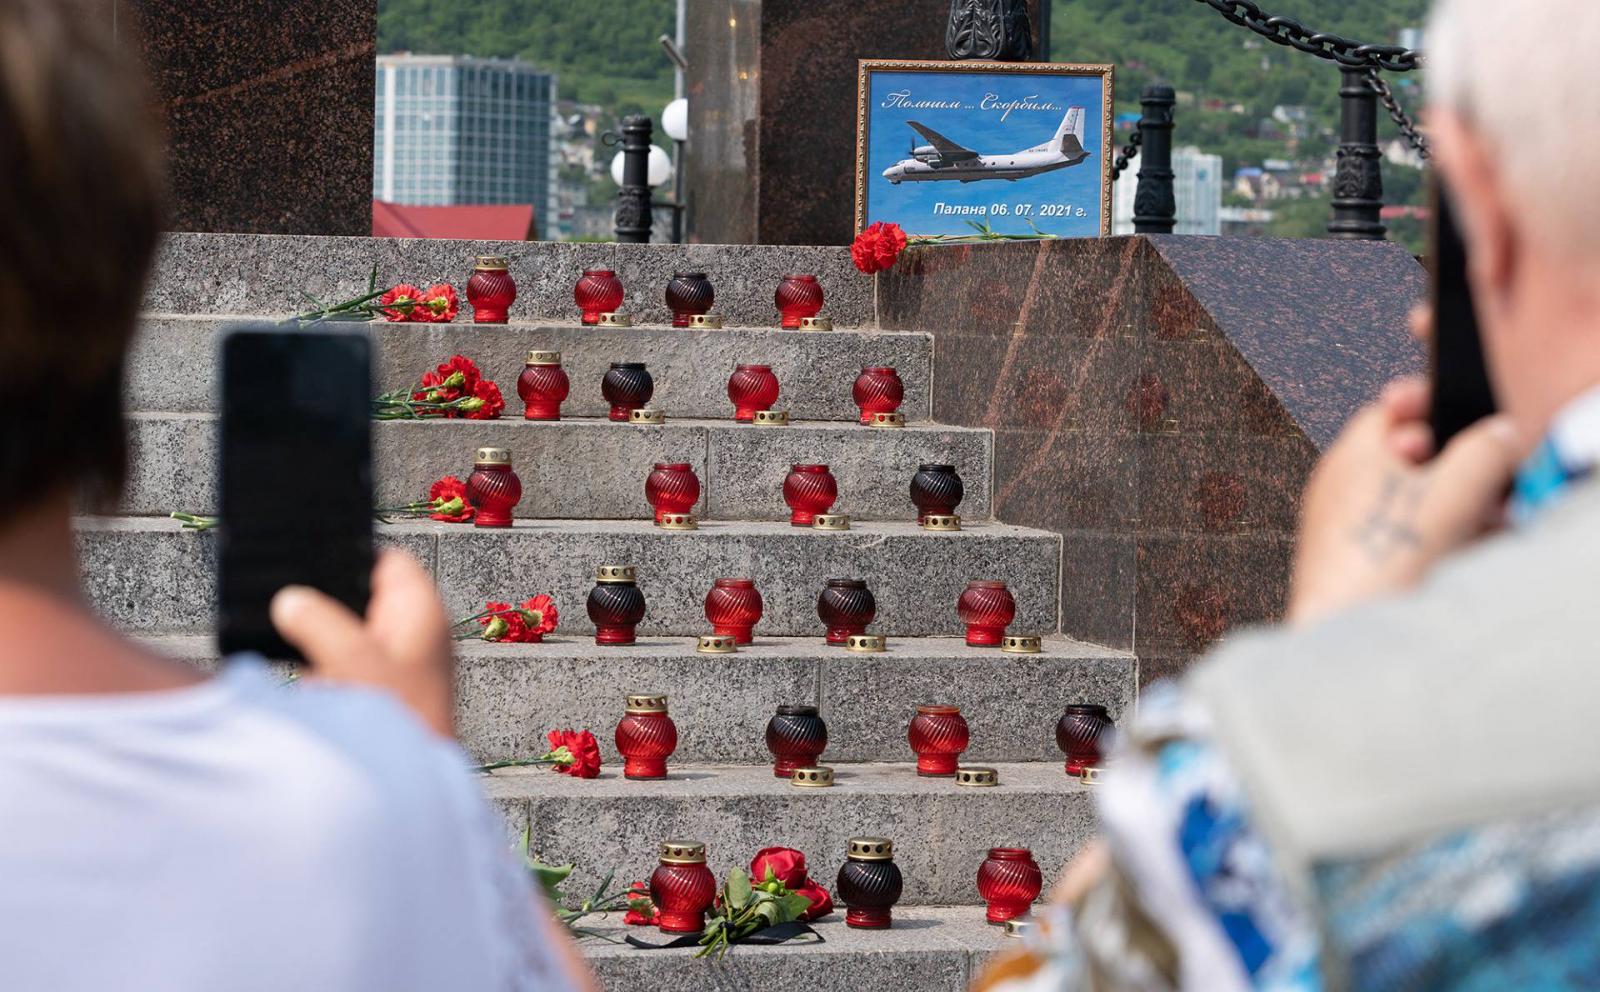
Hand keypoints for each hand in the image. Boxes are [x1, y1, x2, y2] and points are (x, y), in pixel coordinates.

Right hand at [270, 549, 454, 737]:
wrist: (408, 793)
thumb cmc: (400, 726)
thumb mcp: (354, 661)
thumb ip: (319, 623)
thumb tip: (290, 601)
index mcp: (422, 614)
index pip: (390, 562)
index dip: (352, 552)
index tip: (309, 548)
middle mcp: (412, 636)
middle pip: (362, 597)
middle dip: (324, 595)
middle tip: (280, 587)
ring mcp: (393, 667)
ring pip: (347, 634)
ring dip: (317, 634)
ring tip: (275, 623)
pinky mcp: (372, 699)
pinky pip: (338, 669)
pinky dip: (316, 666)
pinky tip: (290, 668)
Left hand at [1286, 377, 1520, 625]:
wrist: (1348, 640)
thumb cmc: (1380, 563)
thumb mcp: (1451, 492)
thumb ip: (1483, 451)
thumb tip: (1500, 433)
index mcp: (1348, 458)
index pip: (1385, 411)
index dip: (1425, 403)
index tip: (1456, 407)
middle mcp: (1338, 491)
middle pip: (1406, 459)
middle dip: (1455, 464)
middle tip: (1486, 475)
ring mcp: (1345, 533)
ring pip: (1410, 503)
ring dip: (1454, 506)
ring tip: (1487, 520)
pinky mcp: (1357, 569)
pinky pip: (1403, 540)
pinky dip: (1437, 540)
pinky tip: (1465, 555)